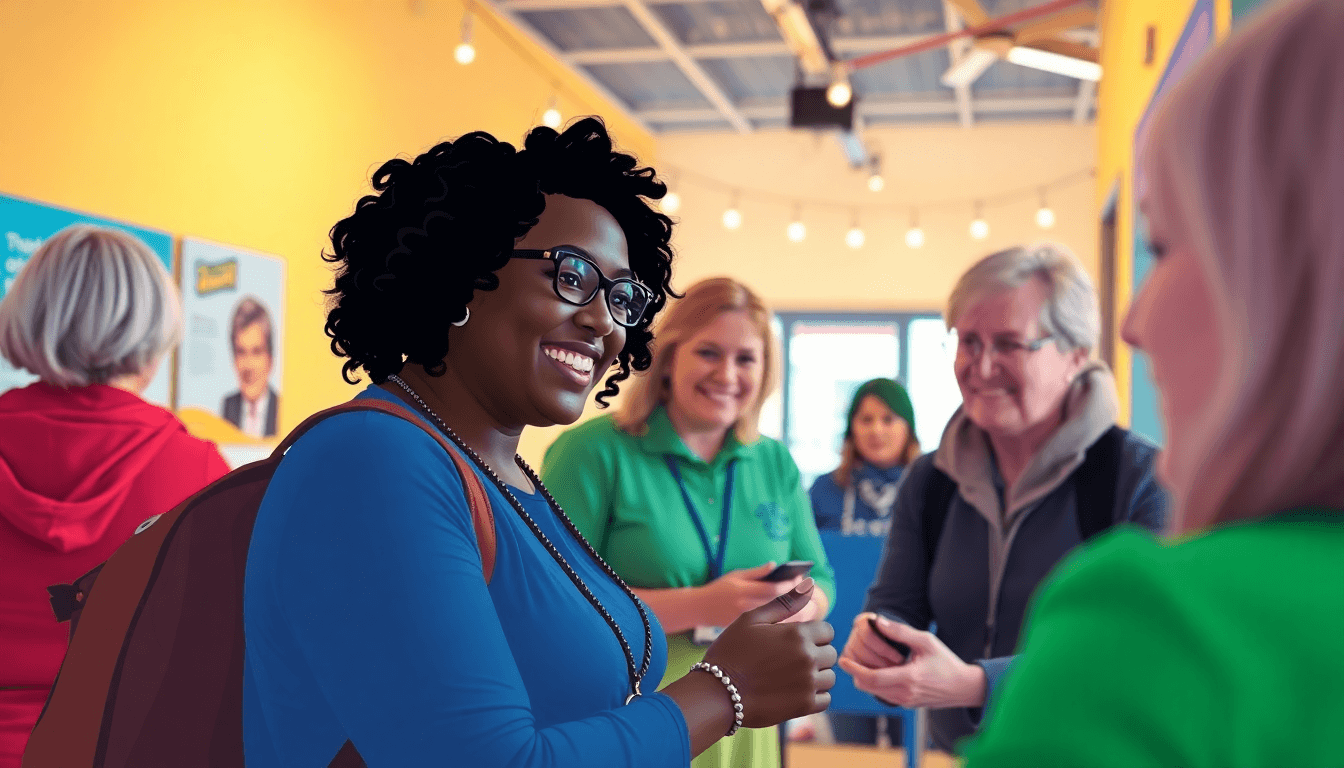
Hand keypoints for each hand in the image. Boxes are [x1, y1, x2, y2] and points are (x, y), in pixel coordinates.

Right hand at [698, 562, 803, 626]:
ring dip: (796, 616)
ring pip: (778, 623)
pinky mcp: (747, 634)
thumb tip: (776, 565)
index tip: (802, 581)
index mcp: (744, 591)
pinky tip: (797, 622)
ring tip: (809, 608)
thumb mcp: (735, 575)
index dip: (790, 586)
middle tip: (811, 596)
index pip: (774, 590)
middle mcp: (746, 608)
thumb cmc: (719, 589)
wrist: (700, 610)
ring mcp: (747, 624)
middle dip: (798, 602)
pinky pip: (771, 632)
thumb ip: (757, 572)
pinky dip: (786, 627)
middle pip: (779, 608)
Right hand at [702, 578, 836, 727]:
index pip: (827, 631)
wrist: (717, 692)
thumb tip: (809, 584)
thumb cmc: (732, 651)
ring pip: (829, 677)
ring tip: (791, 676)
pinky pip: (825, 699)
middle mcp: (807, 657)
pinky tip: (794, 692)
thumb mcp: (752, 619)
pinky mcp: (804, 705)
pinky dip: (814, 696)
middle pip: (830, 653)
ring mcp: (807, 683)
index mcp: (798, 634)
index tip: (794, 641)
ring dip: (816, 676)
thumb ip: (784, 603)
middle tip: (789, 660)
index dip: (812, 634)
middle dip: (815, 654)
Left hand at [837, 615, 986, 709]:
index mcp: (909, 678)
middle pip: (867, 686)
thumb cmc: (946, 661)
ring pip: (873, 692)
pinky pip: (883, 695)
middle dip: (855, 672)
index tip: (842, 659)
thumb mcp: (926, 641)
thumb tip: (878, 621)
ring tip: (860, 662)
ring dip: (864, 678)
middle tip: (847, 658)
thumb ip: (900, 632)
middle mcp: (905, 693)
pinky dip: (875, 684)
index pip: (871, 677)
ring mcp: (905, 702)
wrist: (964, 688)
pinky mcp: (907, 704)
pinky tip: (876, 670)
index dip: (854, 668)